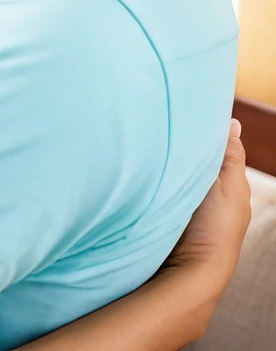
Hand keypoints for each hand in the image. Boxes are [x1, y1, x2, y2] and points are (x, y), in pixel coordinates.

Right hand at [157, 120, 250, 305]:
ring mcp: (187, 202)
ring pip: (177, 169)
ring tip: (149, 136)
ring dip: (165, 157)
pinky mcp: (167, 209)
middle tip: (162, 120)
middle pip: (195, 158)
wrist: (191, 267)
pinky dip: (156, 172)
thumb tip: (233, 122)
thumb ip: (229, 154)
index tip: (184, 109)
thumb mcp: (227, 184)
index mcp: (229, 185)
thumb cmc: (214, 226)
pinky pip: (163, 182)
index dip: (203, 131)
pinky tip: (144, 162)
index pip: (216, 148)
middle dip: (183, 143)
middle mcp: (209, 192)